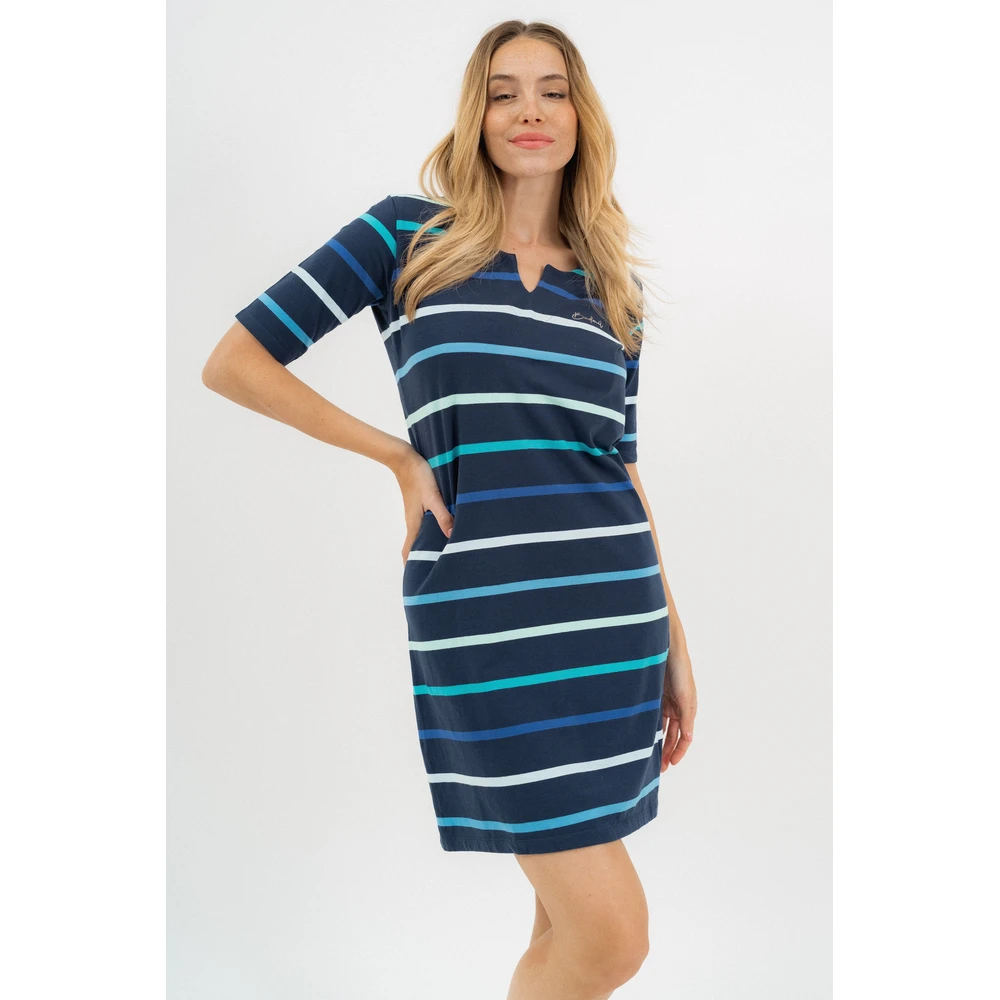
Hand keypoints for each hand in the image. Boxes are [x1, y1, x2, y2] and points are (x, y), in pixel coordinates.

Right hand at [393, 447, 453, 563]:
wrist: (405, 459)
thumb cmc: (419, 477)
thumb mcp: (433, 496)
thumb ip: (443, 515)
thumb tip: (452, 536)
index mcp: (414, 525)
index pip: (409, 554)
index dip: (411, 569)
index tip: (419, 583)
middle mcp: (414, 524)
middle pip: (416, 549)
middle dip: (425, 562)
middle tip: (440, 573)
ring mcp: (417, 516)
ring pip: (423, 537)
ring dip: (431, 548)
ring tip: (447, 557)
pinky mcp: (421, 507)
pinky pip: (427, 526)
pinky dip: (435, 534)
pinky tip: (447, 532)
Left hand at [660, 645, 695, 772]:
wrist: (665, 647)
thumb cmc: (679, 669)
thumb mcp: (685, 695)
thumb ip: (686, 718)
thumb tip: (688, 740)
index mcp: (689, 708)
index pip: (685, 736)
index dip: (680, 751)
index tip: (672, 764)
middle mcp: (677, 707)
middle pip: (673, 735)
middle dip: (668, 751)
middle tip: (661, 768)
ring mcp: (664, 702)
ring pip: (661, 728)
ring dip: (658, 742)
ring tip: (650, 758)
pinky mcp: (652, 696)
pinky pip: (651, 716)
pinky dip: (648, 727)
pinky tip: (641, 738)